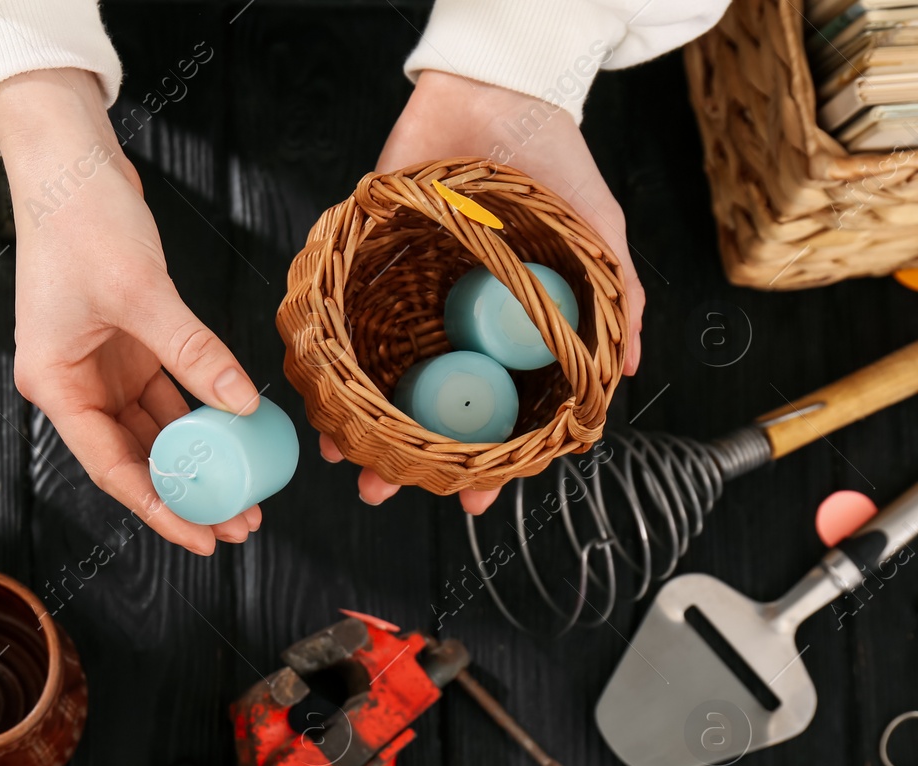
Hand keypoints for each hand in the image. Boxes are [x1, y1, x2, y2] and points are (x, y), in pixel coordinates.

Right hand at [0, 70, 262, 555]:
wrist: (69, 161)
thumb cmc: (82, 220)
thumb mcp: (141, 293)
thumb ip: (192, 352)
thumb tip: (242, 404)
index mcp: (54, 384)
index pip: (111, 467)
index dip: (159, 509)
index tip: (202, 540)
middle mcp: (72, 384)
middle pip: (132, 457)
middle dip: (186, 493)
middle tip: (238, 524)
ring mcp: (98, 365)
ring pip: (152, 430)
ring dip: (197, 458)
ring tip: (246, 491)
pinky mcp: (124, 343)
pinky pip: (166, 392)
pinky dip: (199, 411)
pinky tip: (235, 431)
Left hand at [321, 70, 645, 514]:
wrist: (493, 85)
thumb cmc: (551, 155)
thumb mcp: (598, 234)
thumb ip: (616, 304)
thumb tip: (626, 376)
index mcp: (508, 328)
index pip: (494, 413)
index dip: (485, 461)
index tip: (473, 502)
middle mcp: (454, 321)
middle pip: (425, 408)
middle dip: (405, 458)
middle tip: (385, 491)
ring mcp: (408, 297)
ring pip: (378, 379)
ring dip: (359, 424)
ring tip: (346, 458)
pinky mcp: (366, 265)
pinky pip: (342, 323)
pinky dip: (327, 364)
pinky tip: (317, 398)